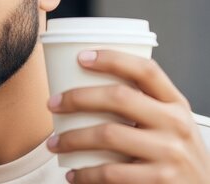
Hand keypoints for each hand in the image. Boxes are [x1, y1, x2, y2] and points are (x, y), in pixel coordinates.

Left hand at [46, 50, 209, 182]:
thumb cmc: (174, 155)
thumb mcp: (170, 124)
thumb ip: (143, 105)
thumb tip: (86, 85)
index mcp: (175, 103)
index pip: (146, 70)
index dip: (112, 59)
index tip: (81, 57)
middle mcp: (176, 124)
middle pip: (119, 97)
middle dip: (77, 98)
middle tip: (52, 103)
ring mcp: (169, 153)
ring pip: (108, 134)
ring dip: (71, 138)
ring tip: (55, 142)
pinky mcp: (160, 181)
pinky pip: (111, 173)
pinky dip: (85, 174)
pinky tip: (73, 175)